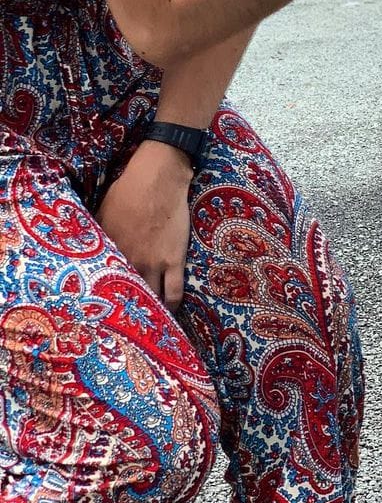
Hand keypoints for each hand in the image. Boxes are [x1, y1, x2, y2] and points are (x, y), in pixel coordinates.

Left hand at [98, 140, 193, 312]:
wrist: (157, 179)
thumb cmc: (126, 191)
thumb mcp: (101, 213)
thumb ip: (96, 236)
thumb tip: (85, 247)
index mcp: (108, 253)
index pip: (101, 286)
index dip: (101, 301)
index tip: (101, 311)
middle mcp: (127, 263)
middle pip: (125, 297)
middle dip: (125, 312)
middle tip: (124, 324)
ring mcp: (153, 264)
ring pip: (150, 299)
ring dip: (149, 312)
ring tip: (148, 323)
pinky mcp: (174, 260)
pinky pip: (174, 291)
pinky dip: (172, 304)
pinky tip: (171, 311)